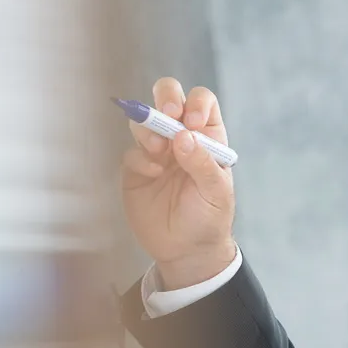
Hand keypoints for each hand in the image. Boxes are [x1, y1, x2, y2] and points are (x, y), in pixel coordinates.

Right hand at [120, 76, 237, 289]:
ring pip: (144, 120)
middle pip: (168, 97)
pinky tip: (153, 174)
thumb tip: (183, 135)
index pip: (201, 102)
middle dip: (166, 97)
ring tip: (158, 150)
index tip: (193, 121)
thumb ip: (203, 163)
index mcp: (207, 137)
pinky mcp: (136, 168)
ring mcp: (156, 151)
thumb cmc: (210, 217)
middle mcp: (180, 137)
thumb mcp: (216, 192)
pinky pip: (131, 152)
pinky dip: (139, 158)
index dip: (196, 103)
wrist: (187, 249)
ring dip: (149, 128)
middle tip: (169, 114)